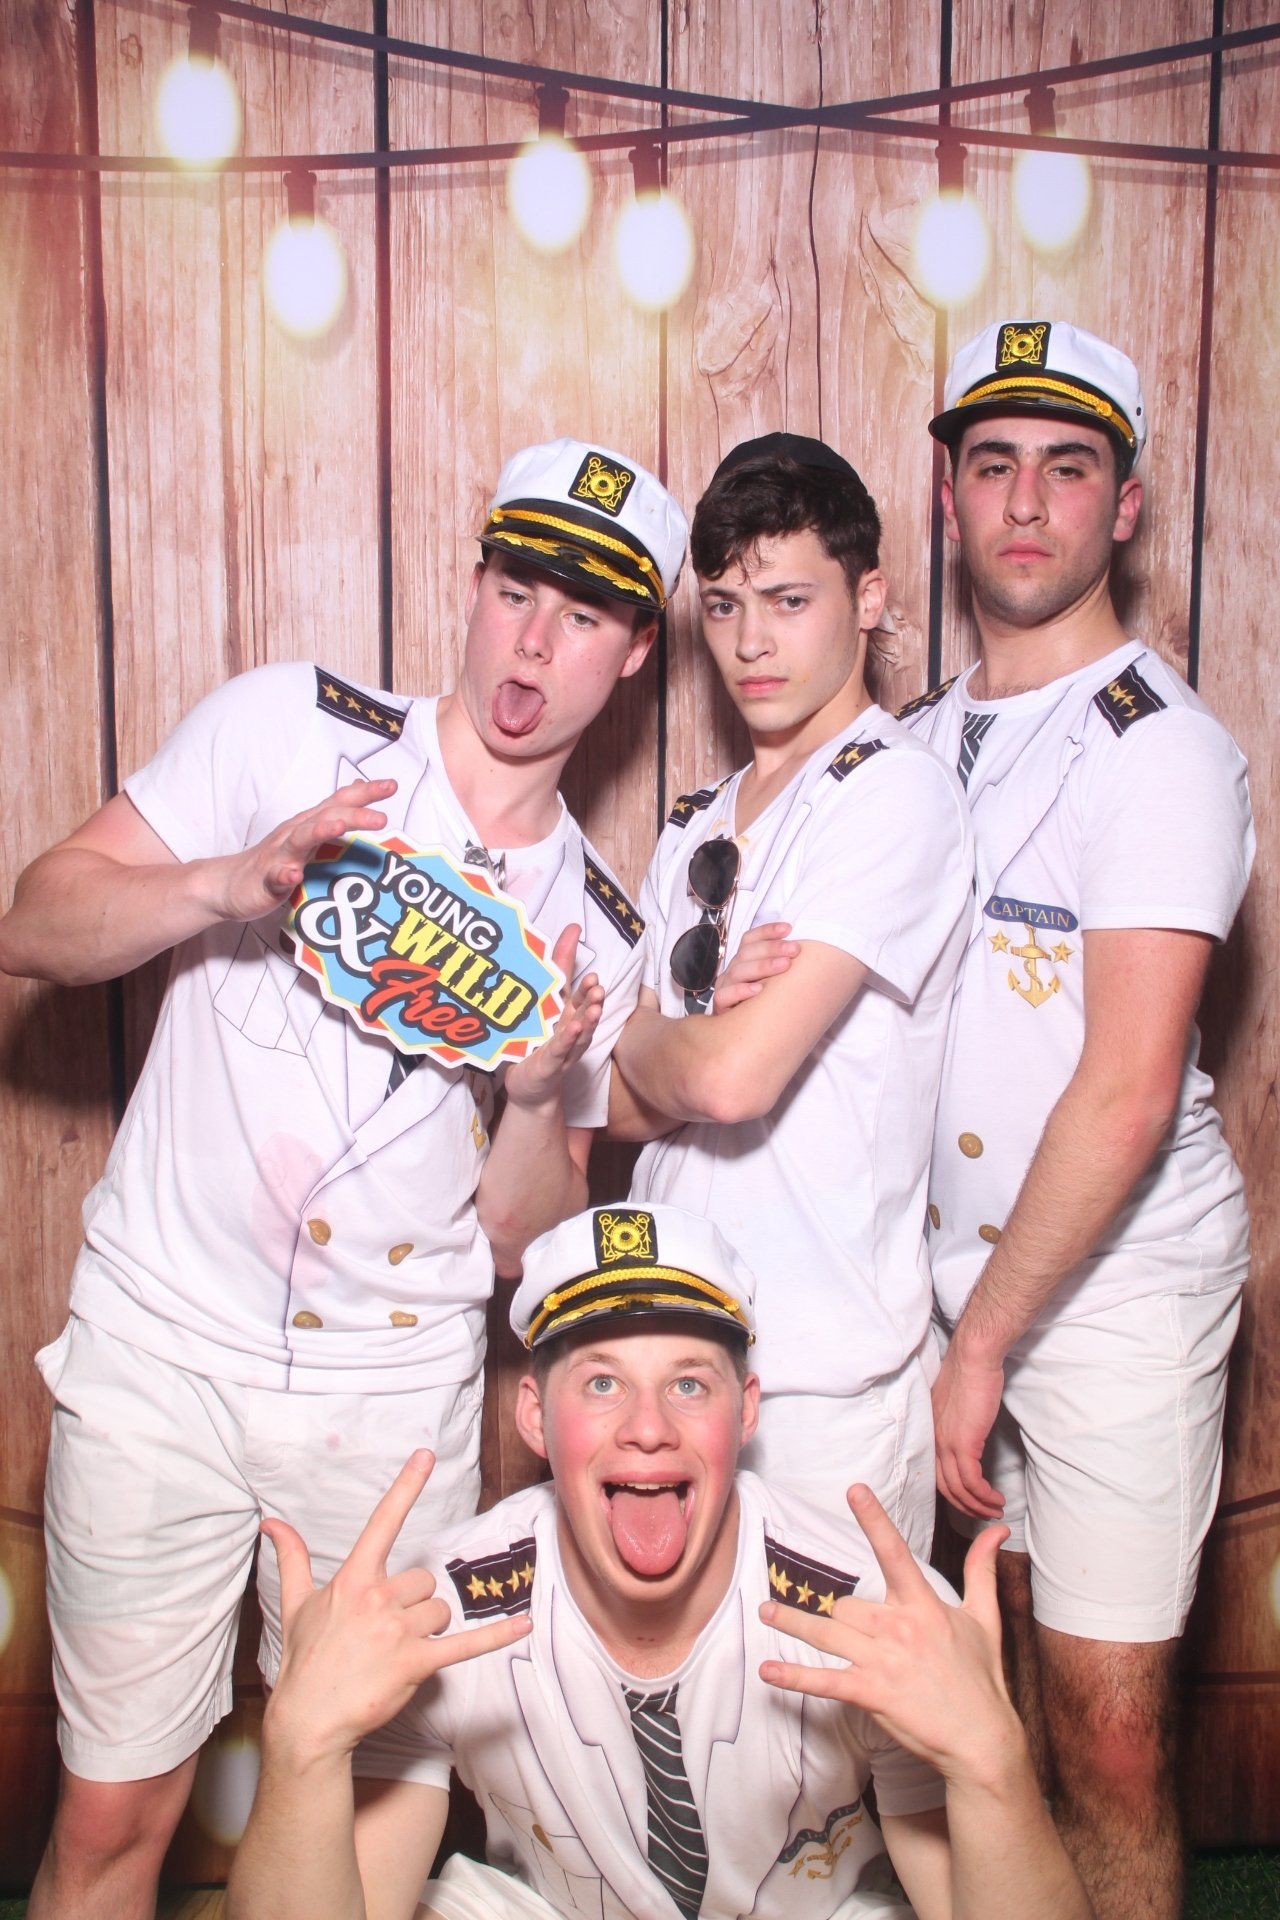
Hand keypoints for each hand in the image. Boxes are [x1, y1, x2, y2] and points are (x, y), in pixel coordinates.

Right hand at [204, 778, 397, 922]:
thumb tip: (357, 793)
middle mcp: (295, 834)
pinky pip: (275, 876)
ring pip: (300, 840)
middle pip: (326, 817)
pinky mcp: (265, 879)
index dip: (365, 793)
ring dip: (319, 831)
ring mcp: (279, 855)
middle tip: (382, 817)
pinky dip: (284, 874)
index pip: (339, 802)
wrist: (228, 885)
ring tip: (337, 827)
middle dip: (353, 814)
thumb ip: (331, 817)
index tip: (392, 785)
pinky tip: (293, 875)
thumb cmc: (274, 861)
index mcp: (309, 825)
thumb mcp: (306, 836)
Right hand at [262, 1450, 530, 1763]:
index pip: (384, 1522)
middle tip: (385, 1632)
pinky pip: (466, 1644)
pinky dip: (497, 1636)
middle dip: (413, 1605)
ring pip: (440, 1613)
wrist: (309, 1719)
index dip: (406, 1486)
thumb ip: (292, 1558)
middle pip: (424, 1583)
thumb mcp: (295, 1604)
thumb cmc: (305, 1659)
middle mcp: (378, 1599)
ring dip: (428, 1630)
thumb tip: (272, 1523)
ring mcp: (398, 1632)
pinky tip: (524, 1624)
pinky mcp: (416, 1664)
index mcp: (353, 1579)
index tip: (426, 1454)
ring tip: (396, 1651)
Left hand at [503, 925, 602, 1109]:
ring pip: (578, 1034)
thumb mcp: (542, 1005)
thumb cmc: (537, 1044)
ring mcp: (563, 1051)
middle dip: (592, 1001)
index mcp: (566, 1017)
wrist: (530, 1088)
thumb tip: (567, 933)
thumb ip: (554, 971)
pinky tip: (573, 1030)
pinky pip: (560, 1052)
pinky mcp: (550, 1066)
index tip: (593, 973)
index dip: (587, 987)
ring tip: (595, 1008)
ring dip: (588, 1021)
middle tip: (598, 987)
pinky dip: (567, 1041)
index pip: (579, 998)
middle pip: (584, 1014)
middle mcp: (569, 1033)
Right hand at [713, 922, 799, 1012]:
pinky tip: (758, 989)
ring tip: (784, 965)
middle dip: (772, 947)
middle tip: (794, 949)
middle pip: (747, 952)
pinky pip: (723, 997)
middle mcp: (734, 972)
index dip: (767, 931)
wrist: (746, 1035)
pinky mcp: (721, 1008)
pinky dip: (740, 991)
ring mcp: (726, 989)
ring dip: (762, 966)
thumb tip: (805, 951)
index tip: (788, 928)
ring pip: (737, 971)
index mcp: (744, 961)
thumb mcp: (774, 982)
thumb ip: (783, 965)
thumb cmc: (765, 1004)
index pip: (750, 939)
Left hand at [760, 1484, 1019, 1785]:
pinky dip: (793, 1675)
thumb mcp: (985, 1618)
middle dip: (840, 1614)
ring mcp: (882, 1662)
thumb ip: (982, 1570)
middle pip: (847, 1605)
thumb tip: (997, 1530)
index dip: (874, 1520)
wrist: (981, 1739)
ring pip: (826, 1632)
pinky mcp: (871, 1693)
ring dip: (793, 1620)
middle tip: (843, 1627)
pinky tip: (768, 1670)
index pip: (894, 1553)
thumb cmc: (982, 1677)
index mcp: (924, 1605)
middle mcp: (899, 1628)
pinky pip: (824, 1680)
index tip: (854, 1491)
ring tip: (766, 1610)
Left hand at [932, 1338, 1005, 1517]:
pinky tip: (996, 1498)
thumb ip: (957, 1420)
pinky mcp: (964, 1443)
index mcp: (932, 1431)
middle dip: (965, 1506)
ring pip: (959, 1489)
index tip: (969, 1500)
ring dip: (978, 1505)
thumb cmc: (969, 1372)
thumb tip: (967, 1430)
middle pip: (945, 1486)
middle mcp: (935, 1440)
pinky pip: (972, 1481)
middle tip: (984, 1513)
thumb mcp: (957, 1402)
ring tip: (996, 1510)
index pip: (936, 1471)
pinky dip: (984, 1495)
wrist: (973, 1357)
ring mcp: (947, 1443)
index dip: (953, 1491)